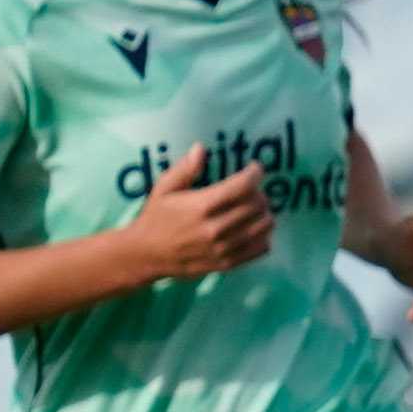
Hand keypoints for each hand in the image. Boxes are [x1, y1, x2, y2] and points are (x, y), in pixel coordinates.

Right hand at [123, 143, 270, 282]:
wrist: (147, 255)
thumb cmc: (156, 217)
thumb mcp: (164, 189)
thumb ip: (184, 169)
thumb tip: (201, 148)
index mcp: (201, 206)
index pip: (243, 186)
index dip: (254, 173)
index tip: (255, 168)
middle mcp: (215, 228)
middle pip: (257, 204)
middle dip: (259, 191)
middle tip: (251, 189)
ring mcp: (224, 248)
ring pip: (264, 225)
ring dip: (264, 212)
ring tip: (253, 207)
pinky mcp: (228, 263)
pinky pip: (262, 247)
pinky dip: (264, 235)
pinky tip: (252, 227)